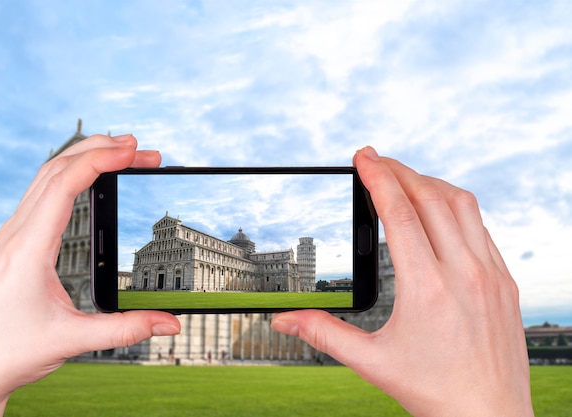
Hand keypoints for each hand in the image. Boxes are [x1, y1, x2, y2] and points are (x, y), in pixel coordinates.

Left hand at [0, 135, 180, 415]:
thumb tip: (170, 323)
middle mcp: (17, 232)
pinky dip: (71, 174)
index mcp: (28, 247)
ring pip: (48, 175)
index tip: (133, 150)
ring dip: (84, 157)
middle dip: (100, 150)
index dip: (101, 160)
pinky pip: (44, 192)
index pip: (65, 184)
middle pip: (57, 168)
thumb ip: (126, 329)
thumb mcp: (73, 340)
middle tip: (140, 148)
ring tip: (122, 154)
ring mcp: (14, 233)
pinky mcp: (17, 240)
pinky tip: (89, 178)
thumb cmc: (10, 351)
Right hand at [272, 147, 533, 415]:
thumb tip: (282, 320)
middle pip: (429, 197)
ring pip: (462, 205)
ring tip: (405, 178)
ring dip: (430, 183)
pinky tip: (439, 211)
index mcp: (427, 288)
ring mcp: (491, 274)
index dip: (377, 177)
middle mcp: (464, 272)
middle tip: (375, 160)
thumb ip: (323, 334)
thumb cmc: (433, 392)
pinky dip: (455, 207)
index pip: (399, 213)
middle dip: (399, 170)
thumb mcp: (371, 362)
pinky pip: (481, 227)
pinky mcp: (505, 281)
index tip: (362, 156)